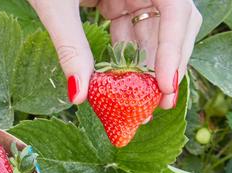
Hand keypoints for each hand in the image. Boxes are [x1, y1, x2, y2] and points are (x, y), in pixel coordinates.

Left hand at [29, 0, 201, 108]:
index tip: (166, 85)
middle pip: (172, 24)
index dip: (174, 48)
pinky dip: (126, 59)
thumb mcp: (56, 6)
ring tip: (140, 103)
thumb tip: (78, 95)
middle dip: (168, 64)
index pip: (176, 10)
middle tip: (160, 103)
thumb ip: (71, 47)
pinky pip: (129, 33)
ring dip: (147, 67)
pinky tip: (121, 86)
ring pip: (152, 32)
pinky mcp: (116, 2)